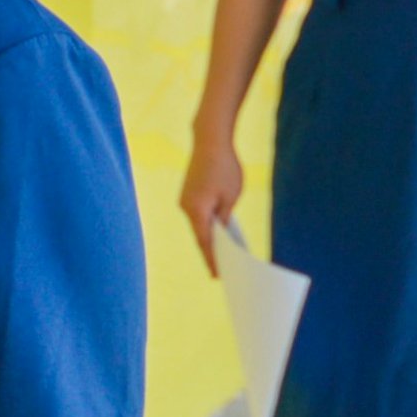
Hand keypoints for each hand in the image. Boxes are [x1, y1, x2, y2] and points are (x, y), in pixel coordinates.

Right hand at [177, 127, 244, 275]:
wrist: (210, 140)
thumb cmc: (225, 167)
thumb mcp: (231, 196)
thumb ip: (224, 218)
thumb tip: (220, 233)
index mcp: (196, 210)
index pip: (205, 242)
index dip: (212, 260)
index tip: (218, 276)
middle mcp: (185, 207)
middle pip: (199, 235)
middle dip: (211, 252)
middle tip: (221, 271)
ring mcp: (184, 200)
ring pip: (198, 224)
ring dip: (209, 237)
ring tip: (223, 254)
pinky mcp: (188, 193)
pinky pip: (198, 214)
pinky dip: (207, 224)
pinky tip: (219, 232)